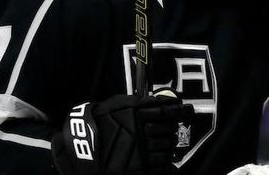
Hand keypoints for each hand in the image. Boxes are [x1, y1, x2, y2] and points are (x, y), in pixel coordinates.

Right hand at [51, 92, 194, 174]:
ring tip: (168, 148)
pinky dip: (165, 165)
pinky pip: (159, 168)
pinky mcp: (137, 170)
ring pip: (167, 151)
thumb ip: (140, 102)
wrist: (80, 144)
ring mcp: (141, 153)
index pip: (168, 112)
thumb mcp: (119, 104)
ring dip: (170, 149)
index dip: (181, 111)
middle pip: (169, 132)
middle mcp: (143, 133)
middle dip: (172, 132)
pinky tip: (165, 162)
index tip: (188, 111)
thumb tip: (159, 101)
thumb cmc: (100, 120)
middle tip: (171, 132)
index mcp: (140, 116)